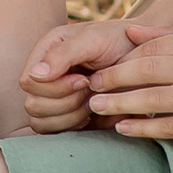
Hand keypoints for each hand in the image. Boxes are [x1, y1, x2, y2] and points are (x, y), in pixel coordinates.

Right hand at [18, 16, 131, 132]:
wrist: (143, 57)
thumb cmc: (117, 41)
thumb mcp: (92, 39)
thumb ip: (62, 54)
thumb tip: (35, 75)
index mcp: (45, 54)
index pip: (28, 82)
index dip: (54, 86)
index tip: (83, 79)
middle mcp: (45, 77)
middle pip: (33, 106)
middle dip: (66, 102)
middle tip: (91, 89)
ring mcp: (54, 98)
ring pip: (41, 123)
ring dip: (72, 115)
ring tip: (94, 100)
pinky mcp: (67, 116)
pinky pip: (57, 133)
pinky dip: (77, 126)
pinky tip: (95, 111)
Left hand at [85, 21, 172, 147]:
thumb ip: (170, 37)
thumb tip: (129, 33)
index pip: (153, 48)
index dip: (123, 59)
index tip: (100, 68)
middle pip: (149, 70)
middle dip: (114, 78)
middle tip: (91, 86)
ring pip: (155, 99)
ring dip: (121, 104)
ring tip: (97, 108)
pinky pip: (170, 126)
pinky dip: (143, 127)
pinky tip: (123, 128)